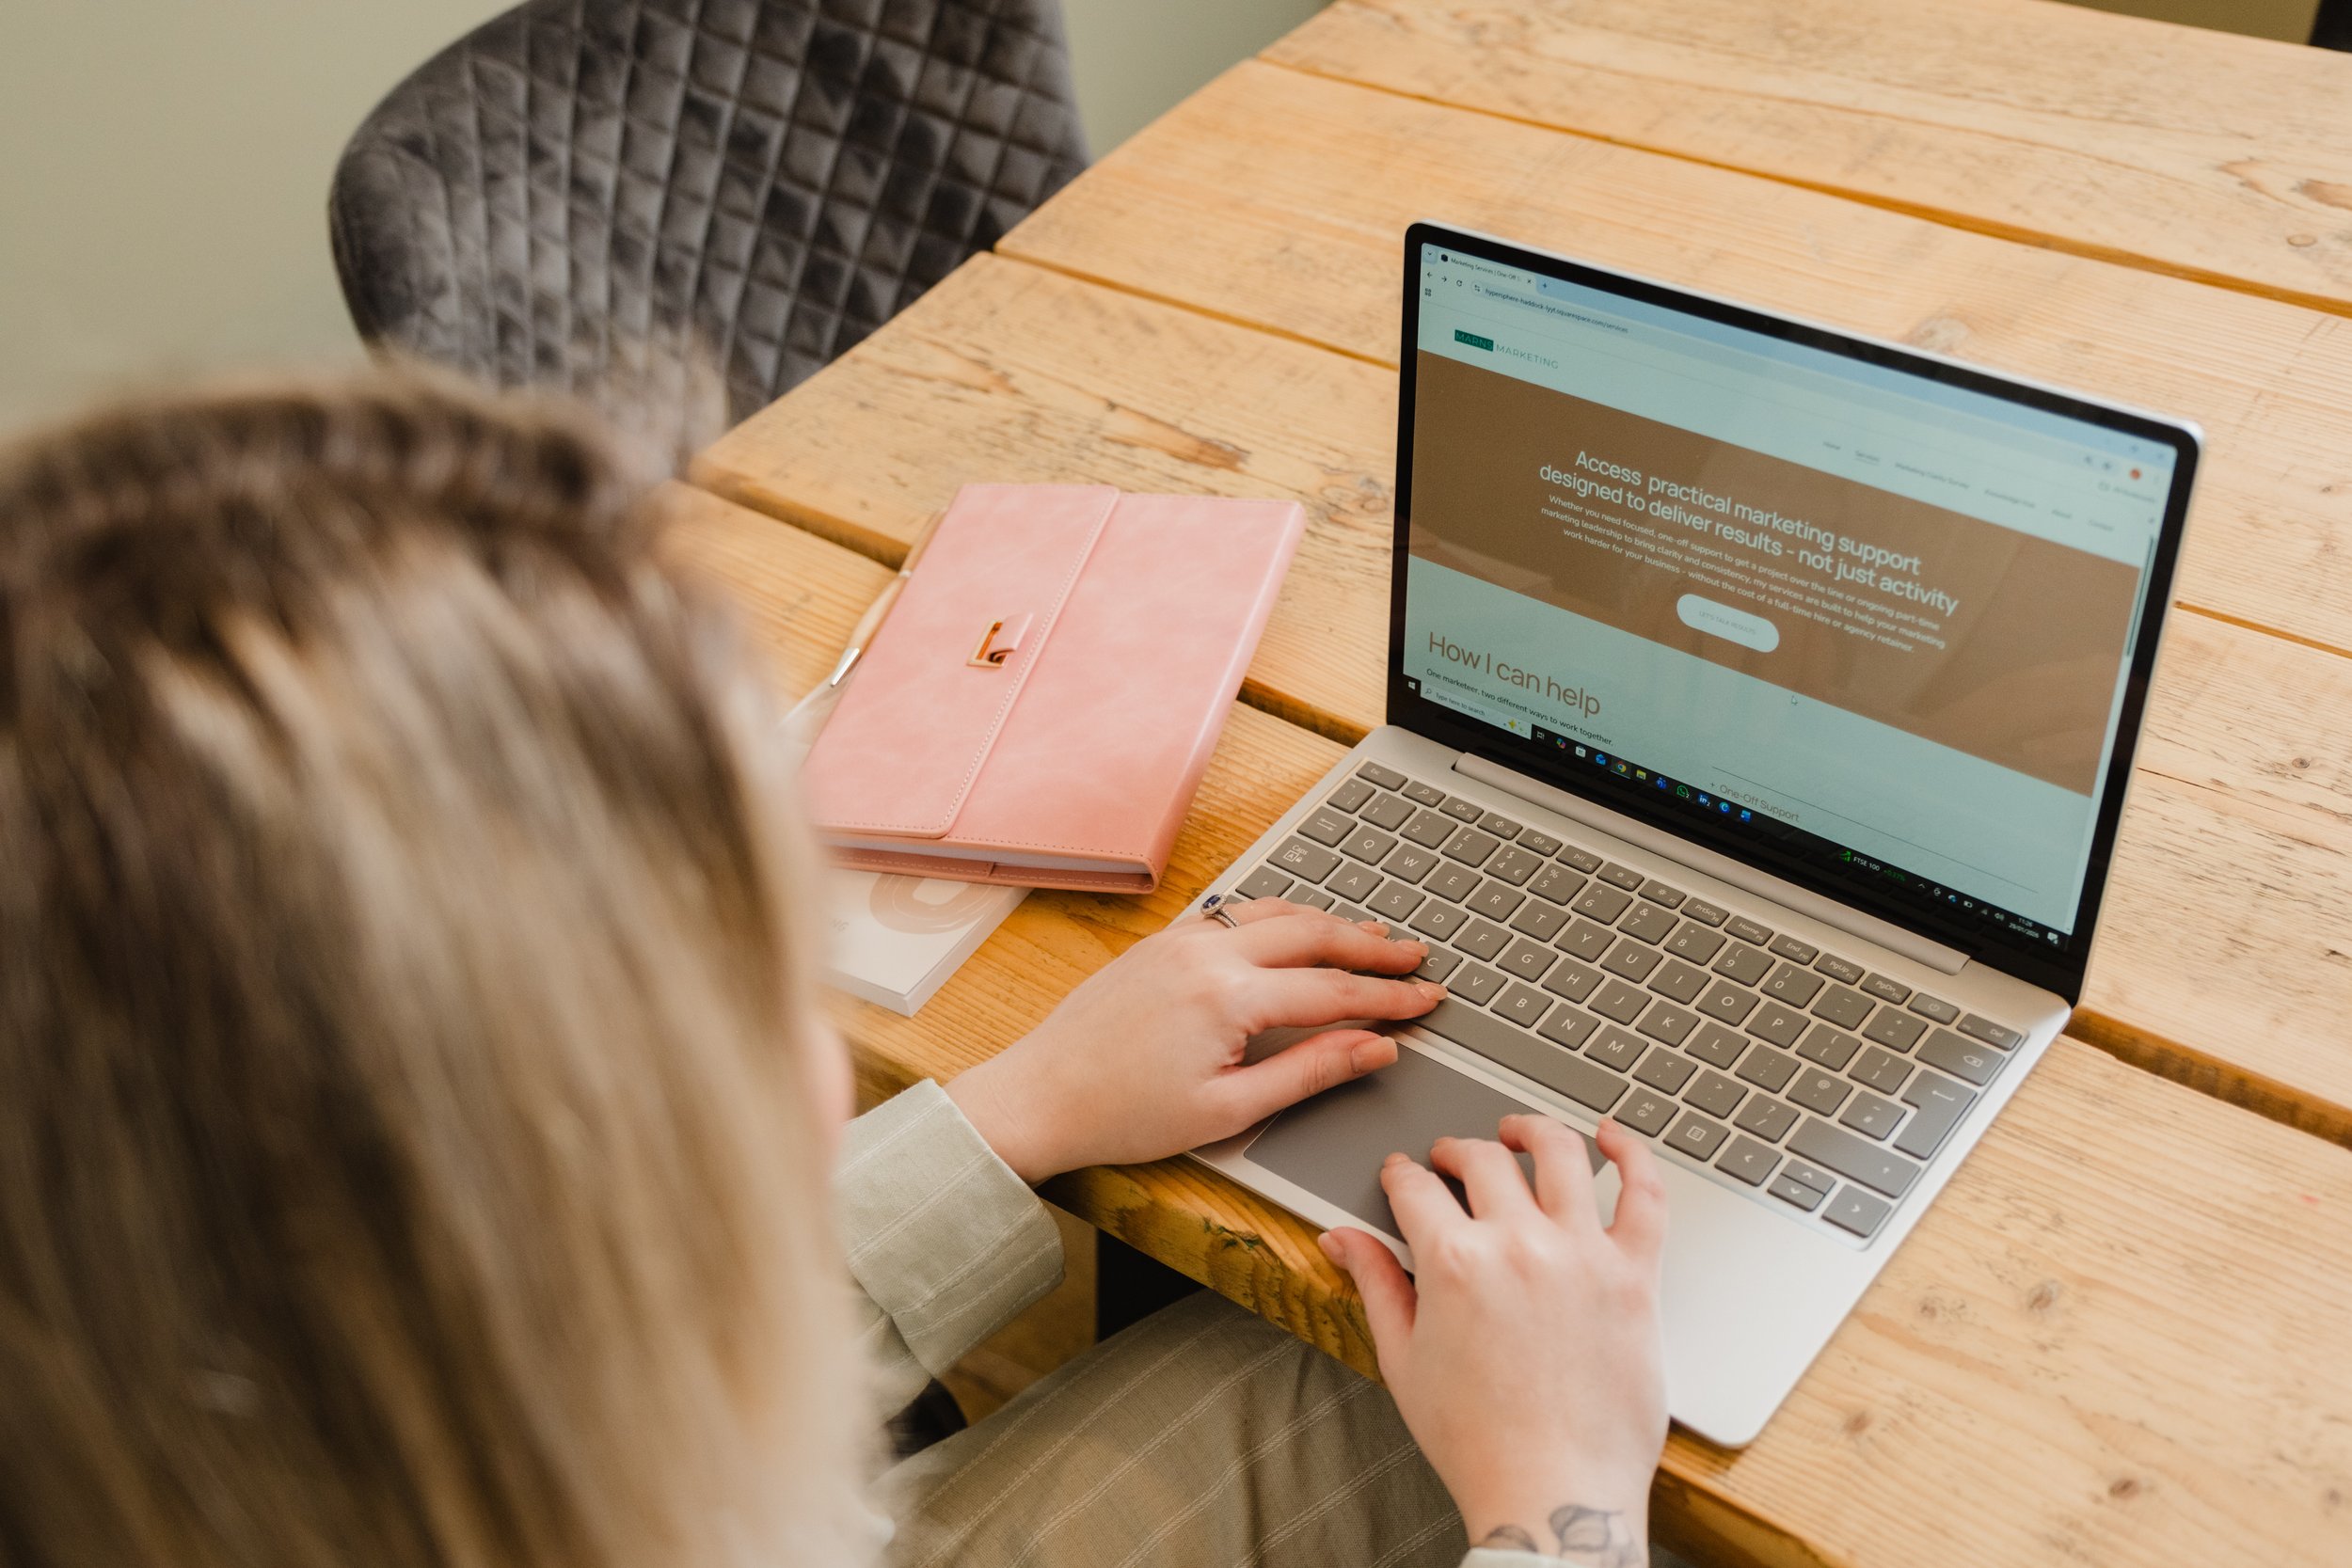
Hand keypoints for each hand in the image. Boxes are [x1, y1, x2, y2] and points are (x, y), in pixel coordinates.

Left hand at [945, 899, 1441, 1182]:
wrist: (1040, 1096)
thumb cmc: (1125, 1115)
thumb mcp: (1230, 1110)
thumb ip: (1310, 1071)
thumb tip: (1374, 1049)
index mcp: (1228, 997)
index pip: (1335, 990)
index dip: (1391, 998)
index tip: (1430, 1000)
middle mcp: (1206, 953)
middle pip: (1314, 934)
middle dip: (1373, 947)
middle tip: (1417, 958)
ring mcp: (1180, 940)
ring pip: (1275, 912)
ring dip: (1329, 922)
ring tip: (1373, 937)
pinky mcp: (1160, 942)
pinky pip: (1236, 913)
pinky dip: (1281, 915)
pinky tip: (1298, 927)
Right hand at [1320, 1116, 1667, 1564]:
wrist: (1554, 1494)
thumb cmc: (1478, 1442)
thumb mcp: (1403, 1362)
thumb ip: (1375, 1286)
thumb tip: (1341, 1240)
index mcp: (1453, 1262)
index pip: (1414, 1187)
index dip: (1400, 1174)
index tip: (1402, 1175)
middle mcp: (1517, 1243)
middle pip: (1482, 1159)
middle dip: (1455, 1150)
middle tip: (1450, 1158)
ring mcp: (1581, 1253)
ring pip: (1559, 1154)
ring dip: (1531, 1130)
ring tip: (1520, 1131)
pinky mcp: (1633, 1275)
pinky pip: (1645, 1194)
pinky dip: (1632, 1155)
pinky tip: (1616, 1138)